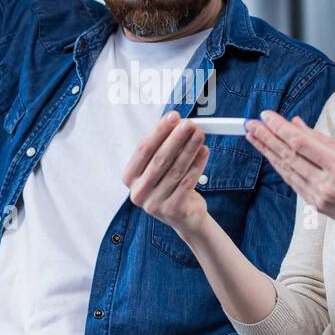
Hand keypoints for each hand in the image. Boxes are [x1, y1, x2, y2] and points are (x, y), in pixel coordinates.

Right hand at [122, 110, 210, 235]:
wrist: (184, 217)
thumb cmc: (169, 185)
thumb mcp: (158, 168)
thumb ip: (162, 147)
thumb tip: (177, 122)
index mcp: (130, 178)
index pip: (143, 149)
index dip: (158, 131)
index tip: (173, 117)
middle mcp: (139, 192)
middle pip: (159, 159)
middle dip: (176, 138)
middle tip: (189, 123)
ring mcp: (155, 203)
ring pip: (176, 169)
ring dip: (190, 149)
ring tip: (200, 135)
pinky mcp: (173, 209)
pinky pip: (188, 181)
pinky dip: (197, 164)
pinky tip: (204, 151)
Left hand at [244, 110, 334, 231]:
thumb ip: (322, 139)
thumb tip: (296, 123)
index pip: (300, 143)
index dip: (280, 128)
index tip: (266, 116)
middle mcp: (327, 183)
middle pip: (288, 156)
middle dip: (266, 138)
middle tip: (250, 124)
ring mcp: (319, 197)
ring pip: (287, 170)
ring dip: (267, 152)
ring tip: (253, 136)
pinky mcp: (316, 206)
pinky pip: (293, 182)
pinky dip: (281, 167)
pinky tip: (270, 155)